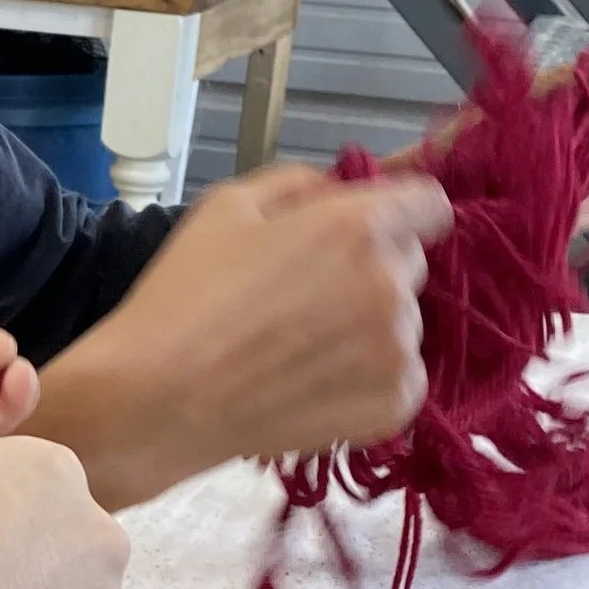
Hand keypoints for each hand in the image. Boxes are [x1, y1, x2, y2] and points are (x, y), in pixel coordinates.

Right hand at [29, 165, 450, 507]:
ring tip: (300, 349)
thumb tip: (338, 192)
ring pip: (403, 323)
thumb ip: (299, 184)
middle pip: (409, 264)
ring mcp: (398, 350)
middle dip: (372, 270)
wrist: (159, 399)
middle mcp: (391, 285)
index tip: (368, 233)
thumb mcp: (226, 206)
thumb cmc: (183, 297)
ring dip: (369, 328)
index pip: (429, 203)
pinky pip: (400, 377)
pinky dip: (368, 379)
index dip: (400, 212)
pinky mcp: (394, 405)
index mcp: (357, 227)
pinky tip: (313, 382)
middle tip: (307, 297)